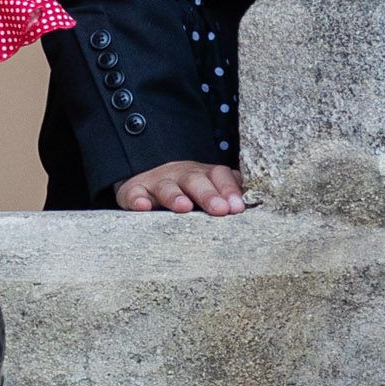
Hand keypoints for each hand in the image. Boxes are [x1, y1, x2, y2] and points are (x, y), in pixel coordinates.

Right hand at [112, 159, 248, 214]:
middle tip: (221, 210)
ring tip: (184, 207)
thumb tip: (250, 203)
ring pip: (166, 186)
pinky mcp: (133, 191)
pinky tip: (144, 207)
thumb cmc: (184, 191)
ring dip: (175, 196)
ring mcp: (156, 182)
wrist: (144, 179)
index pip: (219, 175)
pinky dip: (138, 199)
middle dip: (209, 194)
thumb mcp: (206, 189)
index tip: (237, 207)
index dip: (229, 189)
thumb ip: (227, 193)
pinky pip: (134, 194)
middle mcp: (181, 175)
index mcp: (202, 175)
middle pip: (196, 180)